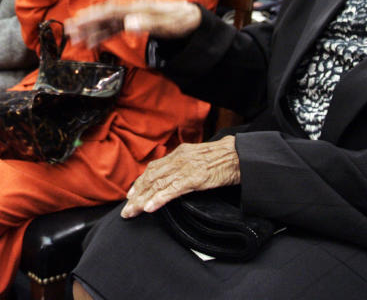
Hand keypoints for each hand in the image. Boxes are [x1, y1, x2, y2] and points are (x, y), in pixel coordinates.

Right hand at [66, 0, 201, 48]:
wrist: (192, 21)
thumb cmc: (183, 21)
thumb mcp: (170, 24)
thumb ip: (150, 23)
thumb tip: (128, 24)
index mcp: (138, 6)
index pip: (111, 10)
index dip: (93, 15)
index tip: (78, 21)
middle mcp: (131, 9)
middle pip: (104, 14)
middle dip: (85, 21)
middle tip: (68, 30)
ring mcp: (131, 16)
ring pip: (106, 22)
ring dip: (90, 29)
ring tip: (74, 38)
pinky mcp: (133, 24)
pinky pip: (112, 29)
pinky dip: (100, 35)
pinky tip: (91, 42)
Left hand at [121, 136, 240, 217]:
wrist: (239, 154)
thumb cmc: (222, 158)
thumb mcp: (198, 157)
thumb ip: (184, 165)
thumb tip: (173, 176)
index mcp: (179, 154)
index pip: (153, 168)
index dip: (141, 182)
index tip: (132, 194)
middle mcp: (178, 159)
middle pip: (151, 178)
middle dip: (137, 194)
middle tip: (127, 209)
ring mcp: (185, 168)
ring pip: (158, 185)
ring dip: (143, 200)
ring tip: (132, 212)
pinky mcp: (194, 178)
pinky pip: (172, 190)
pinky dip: (159, 199)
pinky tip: (150, 207)